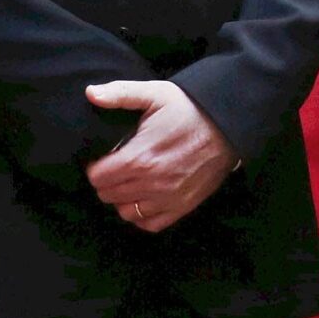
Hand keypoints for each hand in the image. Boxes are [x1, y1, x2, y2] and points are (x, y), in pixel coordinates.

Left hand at [83, 80, 236, 233]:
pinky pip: (150, 224)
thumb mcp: (154, 93)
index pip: (98, 177)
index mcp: (139, 157)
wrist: (227, 125)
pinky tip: (143, 198)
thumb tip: (90, 94)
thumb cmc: (188, 109)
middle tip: (114, 168)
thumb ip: (120, 94)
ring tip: (128, 182)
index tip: (102, 158)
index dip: (95, 166)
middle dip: (106, 182)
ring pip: (126, 212)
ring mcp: (168, 198)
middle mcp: (152, 183)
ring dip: (122, 199)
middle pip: (108, 195)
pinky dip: (142, 215)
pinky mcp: (183, 206)